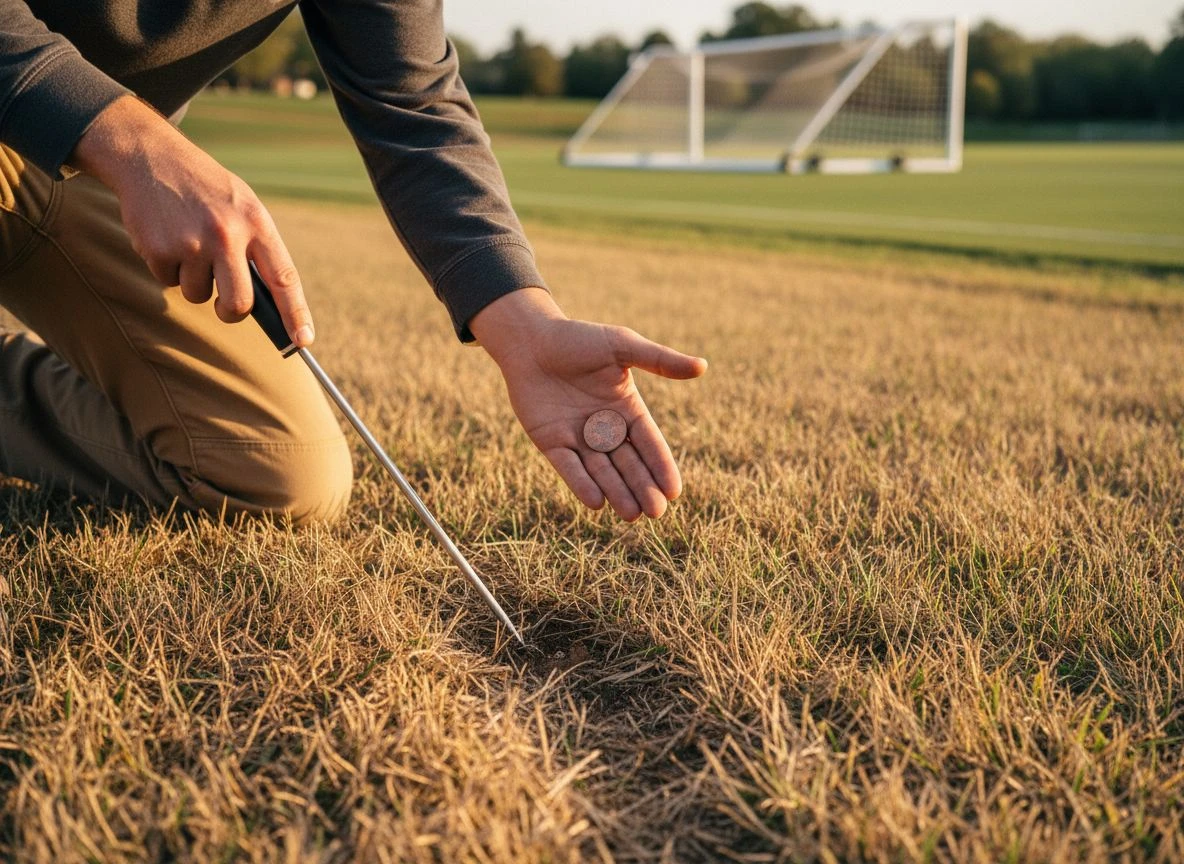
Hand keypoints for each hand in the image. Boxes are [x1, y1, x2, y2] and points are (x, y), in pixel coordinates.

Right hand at [70, 95, 313, 346]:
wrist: (150, 157)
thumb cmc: (206, 191)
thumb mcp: (244, 207)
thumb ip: (257, 250)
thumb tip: (266, 306)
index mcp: (256, 224)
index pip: (283, 278)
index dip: (295, 313)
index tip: (304, 340)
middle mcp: (226, 234)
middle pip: (238, 304)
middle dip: (230, 312)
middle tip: (224, 305)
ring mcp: (190, 242)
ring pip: (199, 296)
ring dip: (193, 280)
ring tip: (188, 243)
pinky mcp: (157, 248)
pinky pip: (168, 282)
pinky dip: (168, 268)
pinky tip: (166, 237)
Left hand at [471, 289, 706, 519]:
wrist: (529, 339)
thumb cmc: (577, 338)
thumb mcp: (622, 346)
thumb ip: (659, 360)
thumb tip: (703, 366)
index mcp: (626, 408)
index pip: (649, 443)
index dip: (661, 466)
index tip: (674, 491)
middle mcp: (605, 427)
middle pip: (628, 463)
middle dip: (642, 487)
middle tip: (655, 511)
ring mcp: (578, 437)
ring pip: (601, 471)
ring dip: (617, 492)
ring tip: (632, 514)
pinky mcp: (551, 442)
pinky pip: (569, 468)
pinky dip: (581, 484)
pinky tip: (596, 502)